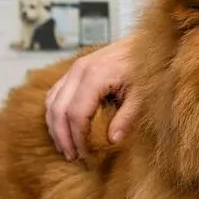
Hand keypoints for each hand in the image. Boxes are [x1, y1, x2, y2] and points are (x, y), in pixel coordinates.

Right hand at [45, 35, 138, 159]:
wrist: (146, 42)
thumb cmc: (145, 68)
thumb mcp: (143, 95)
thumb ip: (128, 117)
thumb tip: (112, 141)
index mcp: (94, 75)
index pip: (76, 114)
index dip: (77, 138)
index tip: (85, 155)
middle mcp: (78, 70)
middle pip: (58, 110)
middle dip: (63, 136)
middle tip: (72, 157)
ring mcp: (74, 68)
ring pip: (52, 102)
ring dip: (55, 127)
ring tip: (66, 148)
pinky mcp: (74, 70)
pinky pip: (55, 93)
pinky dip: (55, 113)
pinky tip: (63, 128)